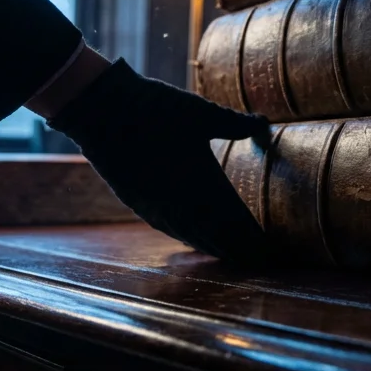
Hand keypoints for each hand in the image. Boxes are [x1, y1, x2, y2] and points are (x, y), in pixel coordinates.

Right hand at [46, 59, 270, 262]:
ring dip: (212, 247)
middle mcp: (180, 203)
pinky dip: (185, 237)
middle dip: (237, 249)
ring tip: (229, 255)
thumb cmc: (156, 109)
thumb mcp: (202, 112)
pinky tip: (190, 238)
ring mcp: (156, 206)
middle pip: (215, 235)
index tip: (268, 252)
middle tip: (257, 261)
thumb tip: (263, 123)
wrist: (102, 110)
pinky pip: (167, 228)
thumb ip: (235, 124)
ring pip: (190, 235)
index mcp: (202, 184)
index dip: (250, 239)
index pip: (233, 223)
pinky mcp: (137, 201)